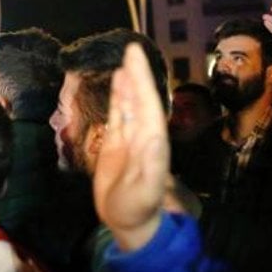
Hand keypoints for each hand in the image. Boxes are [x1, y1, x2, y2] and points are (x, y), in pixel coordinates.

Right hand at [93, 44, 169, 250]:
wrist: (128, 223)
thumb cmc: (138, 209)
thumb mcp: (146, 191)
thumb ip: (151, 166)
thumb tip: (155, 136)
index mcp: (152, 141)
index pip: (147, 104)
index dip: (142, 81)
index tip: (135, 59)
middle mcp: (143, 134)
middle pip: (140, 98)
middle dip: (137, 74)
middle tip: (132, 48)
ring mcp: (130, 138)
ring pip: (130, 103)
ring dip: (129, 82)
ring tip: (126, 59)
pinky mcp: (116, 144)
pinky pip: (119, 114)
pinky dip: (118, 97)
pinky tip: (118, 82)